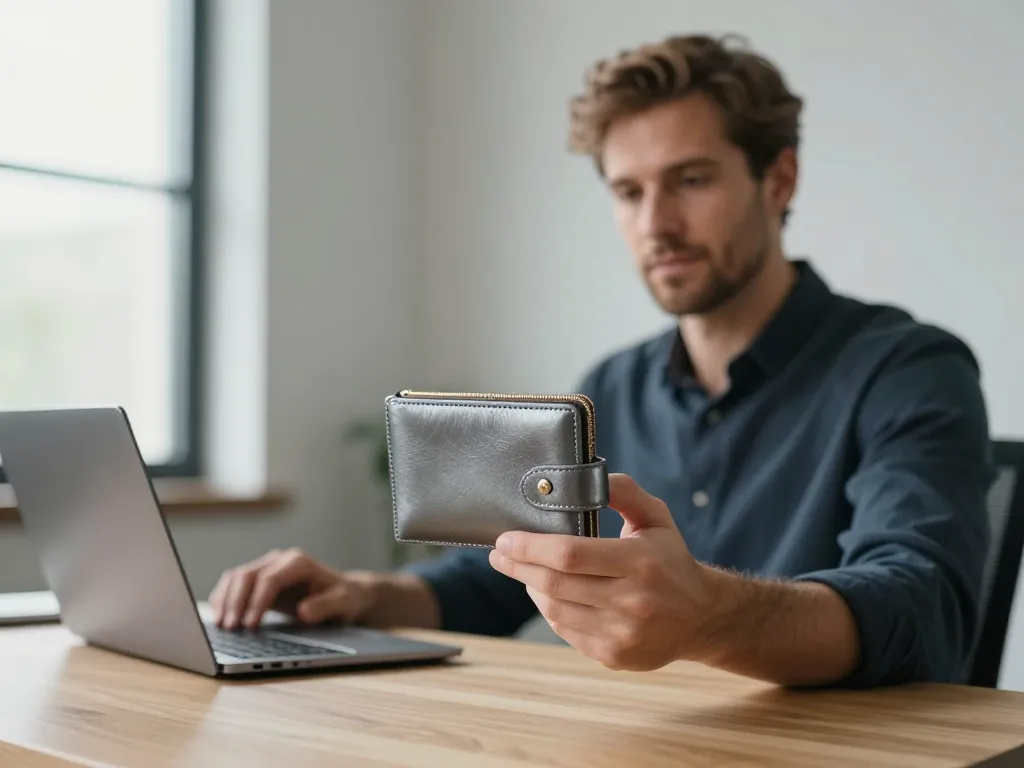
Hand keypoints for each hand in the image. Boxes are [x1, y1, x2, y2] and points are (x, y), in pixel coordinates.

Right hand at [209, 548, 376, 629]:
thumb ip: (326, 606)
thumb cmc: (345, 598)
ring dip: (225, 601)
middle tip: (230, 629)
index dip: (257, 601)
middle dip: (235, 602)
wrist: (344, 593)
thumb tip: (303, 611)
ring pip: (236, 578)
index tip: (250, 625)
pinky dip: (223, 599)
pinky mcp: (259, 580)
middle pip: (247, 575)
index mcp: (298, 562)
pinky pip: (233, 585)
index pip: (270, 579)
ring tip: (221, 626)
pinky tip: (219, 618)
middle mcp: (279, 560)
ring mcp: (267, 568)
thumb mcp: (344, 603)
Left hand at [489, 473, 715, 670]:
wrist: (702, 618)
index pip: (571, 554)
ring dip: (531, 587)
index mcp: (640, 563)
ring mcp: (621, 634)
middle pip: (556, 584)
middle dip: (519, 566)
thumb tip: (592, 476)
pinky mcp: (613, 655)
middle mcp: (631, 601)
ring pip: (555, 610)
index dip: (531, 547)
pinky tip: (547, 593)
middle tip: (499, 554)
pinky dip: (550, 610)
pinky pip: (566, 630)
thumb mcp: (656, 518)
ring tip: (523, 570)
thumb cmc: (672, 560)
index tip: (506, 539)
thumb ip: (625, 492)